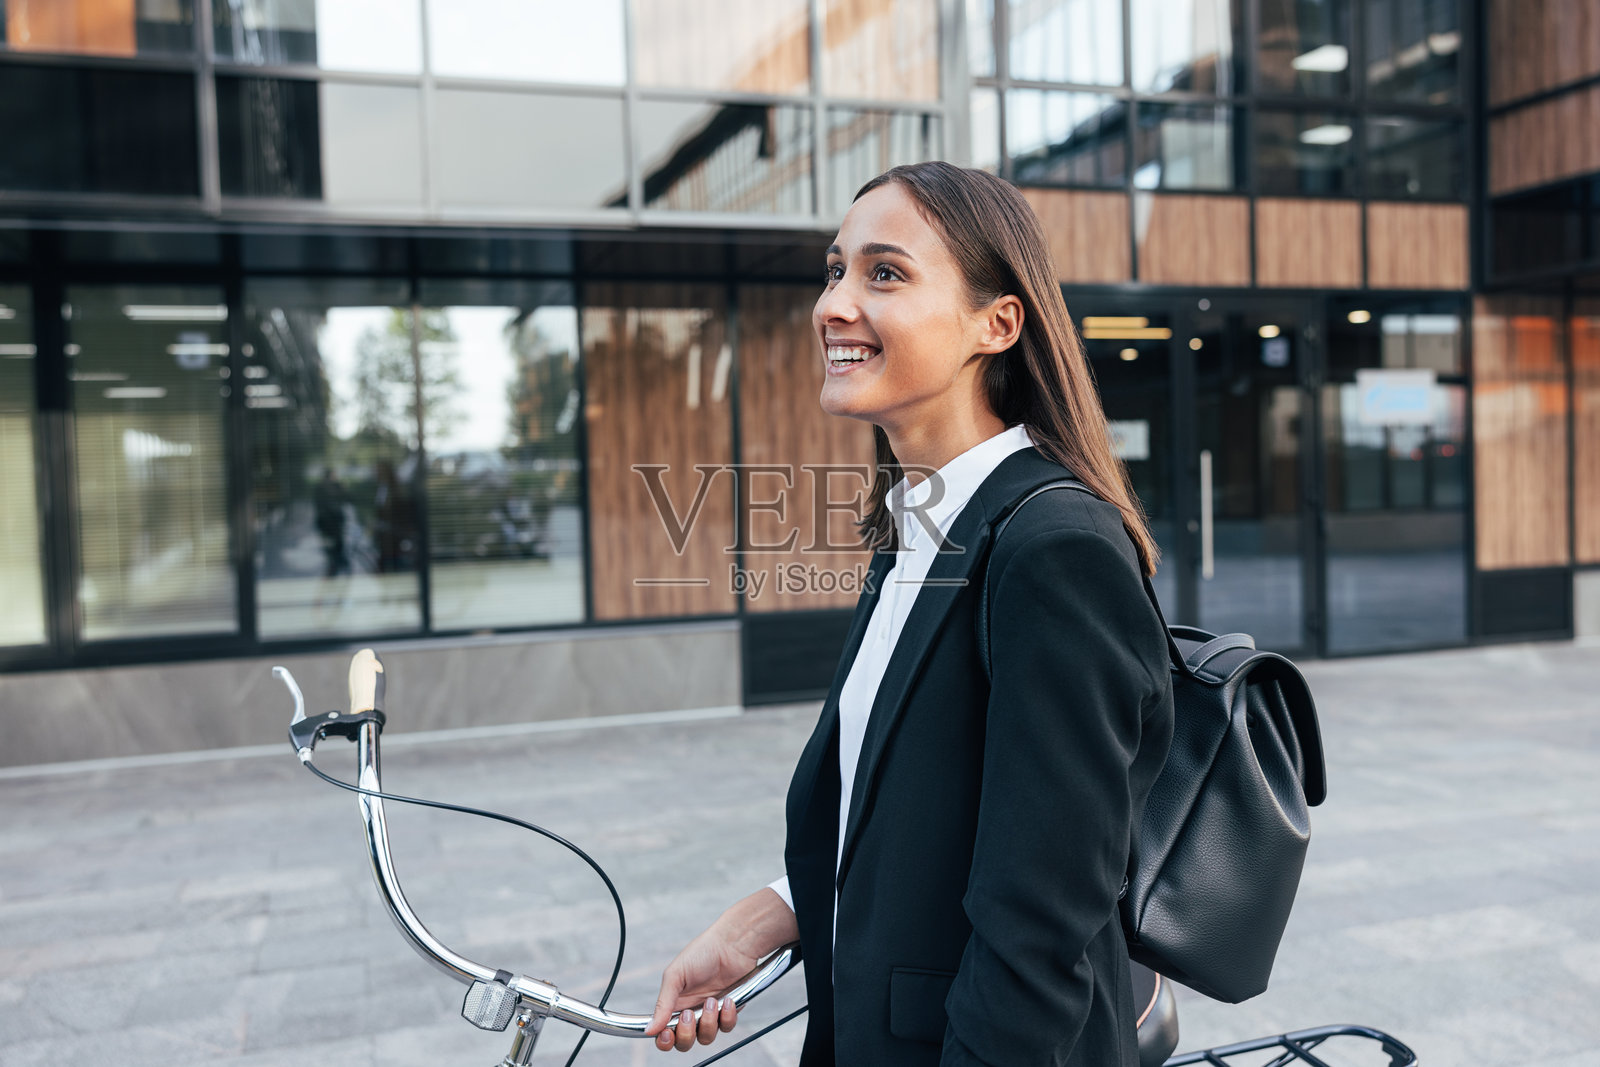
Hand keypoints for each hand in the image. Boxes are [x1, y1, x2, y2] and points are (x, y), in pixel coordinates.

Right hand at [646, 888, 798, 1052]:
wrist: (733, 944)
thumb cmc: (702, 952)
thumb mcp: (676, 975)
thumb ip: (663, 1004)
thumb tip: (649, 1029)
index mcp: (674, 1004)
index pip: (664, 1033)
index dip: (665, 1040)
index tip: (667, 1034)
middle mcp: (691, 1011)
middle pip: (684, 1042)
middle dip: (686, 1034)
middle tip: (689, 1015)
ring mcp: (710, 1013)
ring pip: (706, 1037)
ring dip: (708, 1022)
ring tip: (712, 1001)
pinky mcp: (729, 1011)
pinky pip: (726, 1027)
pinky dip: (727, 1016)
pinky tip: (728, 1000)